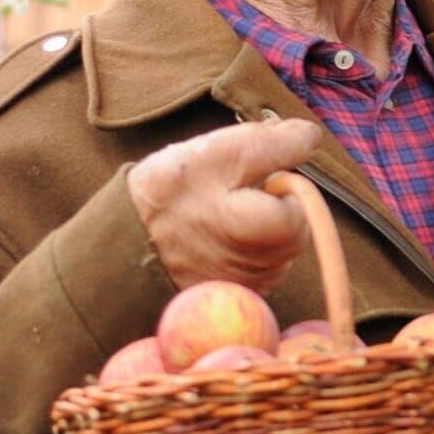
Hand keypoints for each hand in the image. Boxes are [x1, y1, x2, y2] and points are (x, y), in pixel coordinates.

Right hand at [127, 117, 319, 292]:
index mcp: (265, 230)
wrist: (121, 241)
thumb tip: (312, 136)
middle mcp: (264, 268)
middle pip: (296, 228)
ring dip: (259, 230)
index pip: (304, 203)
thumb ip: (276, 143)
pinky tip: (216, 240)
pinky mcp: (237, 298)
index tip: (247, 180)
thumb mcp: (221, 151)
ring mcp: (251, 287)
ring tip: (216, 217)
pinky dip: (246, 251)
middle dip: (272, 207)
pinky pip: (262, 269)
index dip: (279, 184)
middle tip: (228, 195)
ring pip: (280, 249)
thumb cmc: (169, 192)